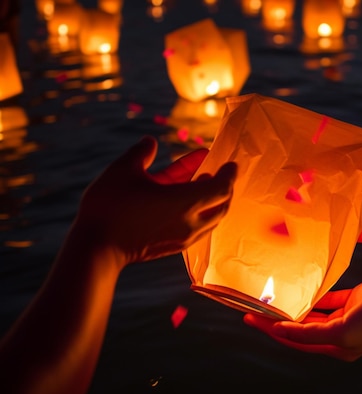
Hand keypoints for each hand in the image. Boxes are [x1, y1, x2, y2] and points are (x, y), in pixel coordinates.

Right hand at [74, 136, 236, 264]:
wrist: (96, 249)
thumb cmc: (110, 206)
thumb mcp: (123, 170)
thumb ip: (141, 152)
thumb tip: (150, 142)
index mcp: (186, 202)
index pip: (222, 188)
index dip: (229, 174)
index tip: (231, 163)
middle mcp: (191, 223)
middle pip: (222, 206)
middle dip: (225, 188)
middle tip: (220, 173)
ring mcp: (183, 238)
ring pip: (211, 220)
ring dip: (212, 201)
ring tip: (202, 182)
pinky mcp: (173, 247)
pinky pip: (198, 229)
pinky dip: (200, 214)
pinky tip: (187, 204)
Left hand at [244, 276, 361, 360]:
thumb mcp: (343, 331)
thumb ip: (310, 332)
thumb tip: (281, 329)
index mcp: (333, 346)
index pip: (292, 338)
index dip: (269, 328)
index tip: (248, 317)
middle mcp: (335, 334)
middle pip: (297, 327)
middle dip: (276, 317)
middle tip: (253, 304)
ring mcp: (343, 318)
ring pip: (310, 313)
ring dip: (293, 306)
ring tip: (271, 296)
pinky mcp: (351, 301)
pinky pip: (327, 298)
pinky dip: (313, 294)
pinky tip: (300, 286)